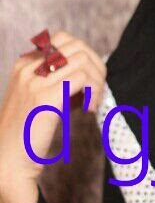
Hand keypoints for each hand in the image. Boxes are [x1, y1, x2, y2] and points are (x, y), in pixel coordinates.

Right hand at [0, 31, 106, 202]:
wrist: (8, 162)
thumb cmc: (28, 135)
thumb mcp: (42, 100)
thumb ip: (60, 84)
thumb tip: (92, 73)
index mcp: (24, 65)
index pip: (64, 41)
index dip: (85, 59)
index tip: (89, 82)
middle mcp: (27, 68)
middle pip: (76, 46)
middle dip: (95, 66)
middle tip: (97, 91)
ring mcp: (35, 81)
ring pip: (83, 60)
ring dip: (97, 80)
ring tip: (93, 102)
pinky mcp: (45, 97)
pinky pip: (83, 78)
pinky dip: (93, 91)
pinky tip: (89, 110)